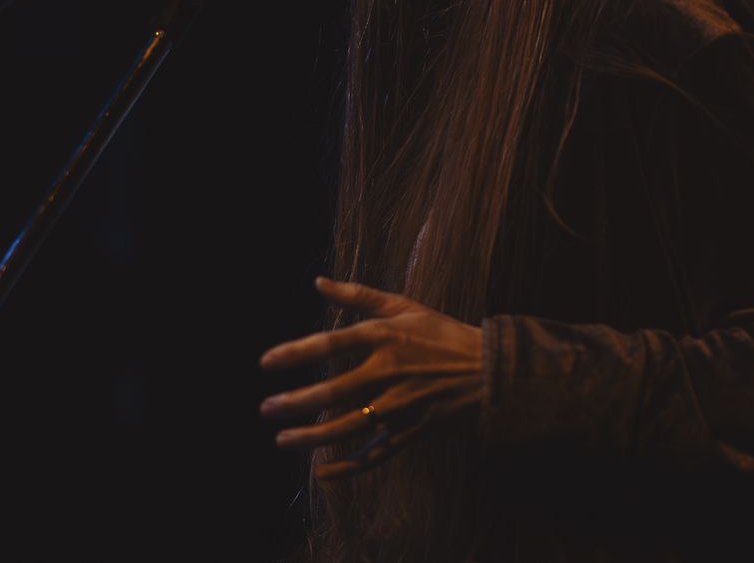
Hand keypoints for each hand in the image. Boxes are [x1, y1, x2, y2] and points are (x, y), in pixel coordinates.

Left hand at [259, 277, 483, 479]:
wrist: (488, 369)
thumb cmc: (440, 333)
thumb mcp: (402, 305)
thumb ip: (357, 295)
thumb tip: (317, 281)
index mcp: (383, 337)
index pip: (330, 344)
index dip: (295, 353)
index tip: (266, 363)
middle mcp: (388, 372)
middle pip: (334, 391)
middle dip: (295, 402)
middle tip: (265, 409)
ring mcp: (400, 406)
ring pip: (349, 427)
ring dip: (312, 436)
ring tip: (281, 441)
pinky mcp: (411, 431)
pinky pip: (375, 454)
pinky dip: (348, 467)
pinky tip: (321, 472)